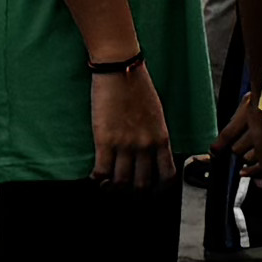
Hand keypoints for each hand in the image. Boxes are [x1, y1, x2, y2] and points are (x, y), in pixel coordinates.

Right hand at [88, 58, 172, 187]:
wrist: (120, 68)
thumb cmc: (138, 86)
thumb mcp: (157, 114)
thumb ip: (156, 136)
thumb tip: (151, 153)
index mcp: (161, 138)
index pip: (167, 175)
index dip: (159, 189)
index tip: (152, 190)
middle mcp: (145, 145)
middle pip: (142, 184)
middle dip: (134, 193)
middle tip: (126, 191)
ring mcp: (124, 144)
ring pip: (120, 182)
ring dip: (113, 188)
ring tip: (107, 185)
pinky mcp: (104, 140)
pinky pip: (101, 171)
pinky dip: (97, 179)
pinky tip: (94, 177)